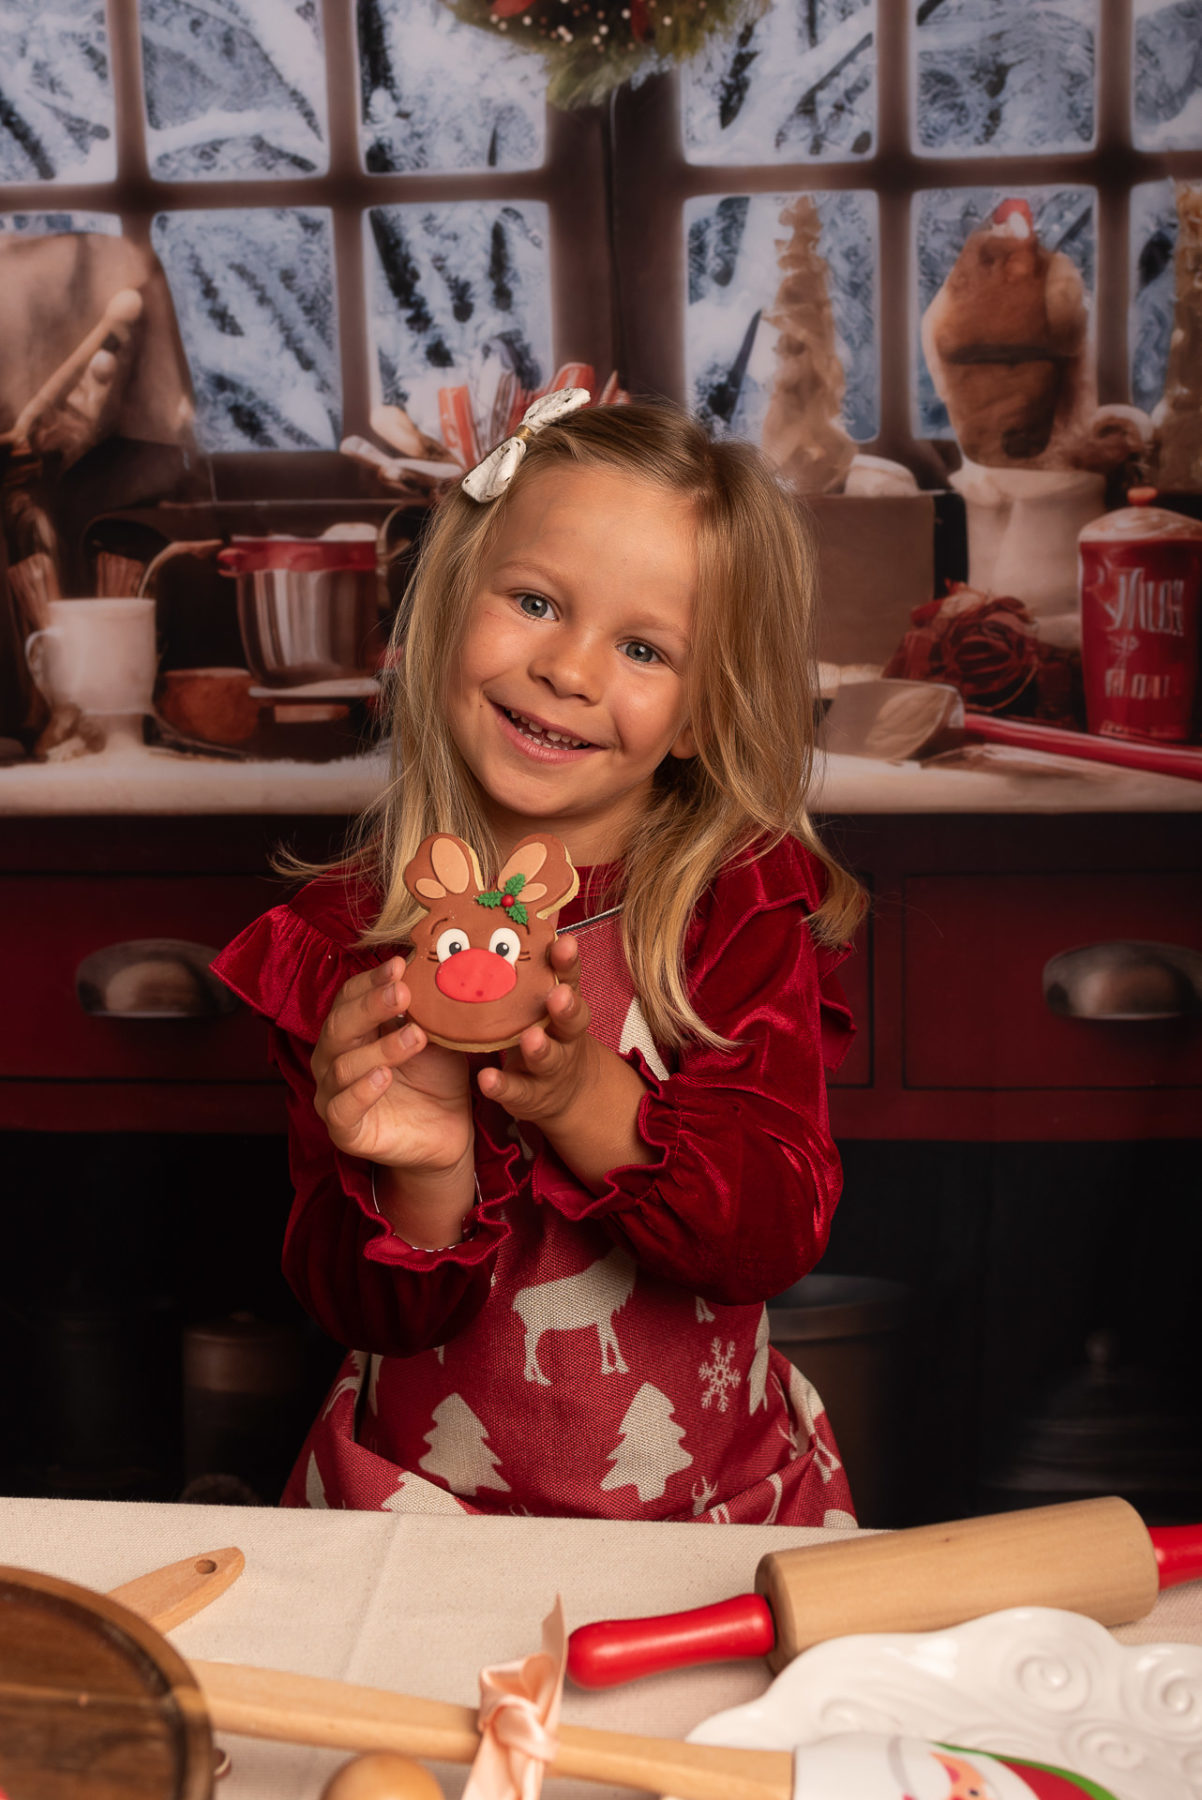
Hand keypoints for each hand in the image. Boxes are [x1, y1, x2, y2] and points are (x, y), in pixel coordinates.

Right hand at [311, 957, 471, 1173]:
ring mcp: (334, 1095)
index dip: (371, 980)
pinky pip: (342, 1109)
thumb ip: (426, 1007)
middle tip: (403, 993)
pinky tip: (383, 1077)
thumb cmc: (435, 1076)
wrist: (449, 1130)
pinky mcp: (344, 1131)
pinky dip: (360, 1092)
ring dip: (380, 1048)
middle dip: (371, 1006)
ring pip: (343, 1067)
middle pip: (340, 1027)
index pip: (349, 997)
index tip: (401, 965)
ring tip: (415, 1036)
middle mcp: (333, 1059)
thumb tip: (433, 964)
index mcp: (351, 1031)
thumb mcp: (434, 1035)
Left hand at [476, 935, 597, 1125]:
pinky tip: (488, 1079)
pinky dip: (504, 1086)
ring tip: (530, 1040)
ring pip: (550, 1058)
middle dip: (566, 1006)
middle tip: (557, 995)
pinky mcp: (533, 1096)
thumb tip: (517, 905)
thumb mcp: (542, 994)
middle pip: (572, 1018)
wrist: (567, 1091)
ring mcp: (552, 1067)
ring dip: (541, 1049)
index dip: (567, 961)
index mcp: (562, 1001)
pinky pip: (518, 1092)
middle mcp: (564, 1034)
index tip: (564, 942)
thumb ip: (532, 960)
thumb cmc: (544, 1026)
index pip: (569, 976)